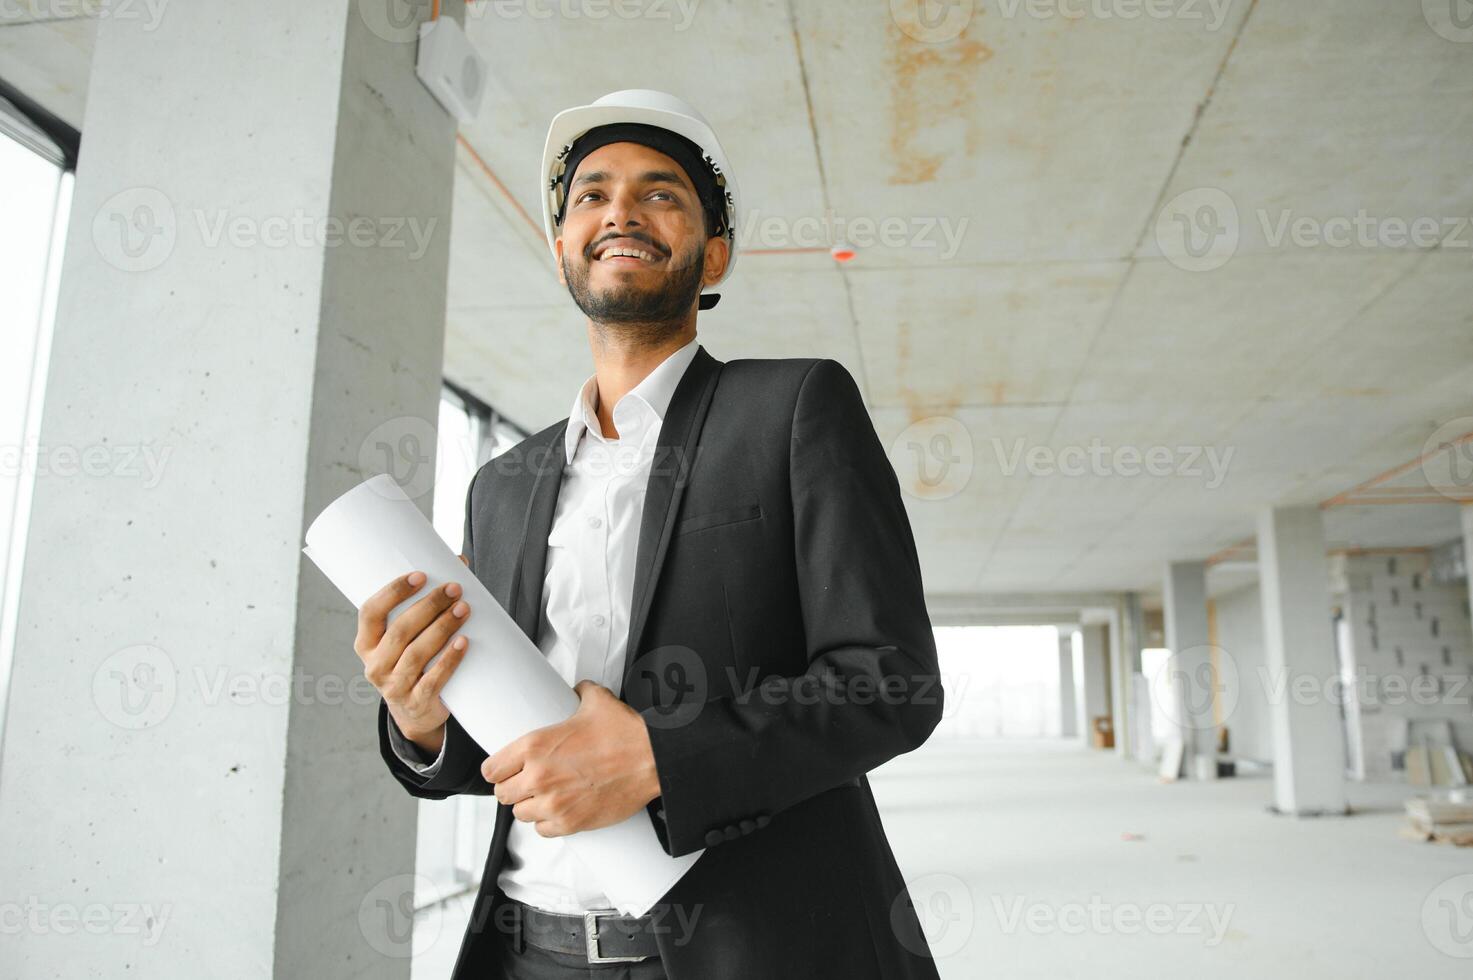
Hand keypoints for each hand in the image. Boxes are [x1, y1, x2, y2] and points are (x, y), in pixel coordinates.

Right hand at [355, 557, 472, 754]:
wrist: (417, 711)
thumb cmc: (415, 660)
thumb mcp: (409, 636)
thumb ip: (425, 602)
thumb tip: (459, 561)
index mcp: (366, 643)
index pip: (370, 612)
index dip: (393, 592)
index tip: (420, 575)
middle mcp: (374, 665)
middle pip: (399, 631)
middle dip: (428, 607)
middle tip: (454, 589)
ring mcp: (393, 687)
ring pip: (416, 654)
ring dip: (441, 628)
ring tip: (463, 609)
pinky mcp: (416, 702)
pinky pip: (432, 681)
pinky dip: (448, 660)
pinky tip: (463, 643)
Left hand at [483, 680, 660, 837]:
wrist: (653, 759)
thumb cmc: (625, 732)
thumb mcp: (595, 700)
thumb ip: (577, 693)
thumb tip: (575, 691)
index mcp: (535, 746)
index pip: (492, 769)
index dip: (497, 769)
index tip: (503, 770)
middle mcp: (539, 777)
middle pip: (503, 795)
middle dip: (513, 788)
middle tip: (526, 783)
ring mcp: (554, 803)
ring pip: (521, 815)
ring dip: (530, 807)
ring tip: (543, 797)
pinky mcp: (571, 822)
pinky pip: (543, 831)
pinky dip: (548, 823)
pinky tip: (557, 811)